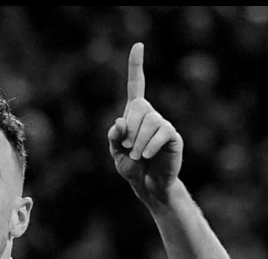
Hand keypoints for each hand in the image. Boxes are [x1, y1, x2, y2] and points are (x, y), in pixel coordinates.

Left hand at [108, 42, 183, 204]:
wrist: (147, 184)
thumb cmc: (131, 166)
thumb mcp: (115, 152)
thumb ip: (114, 137)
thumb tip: (120, 121)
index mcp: (134, 114)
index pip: (136, 85)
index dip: (136, 66)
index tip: (138, 45)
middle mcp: (150, 114)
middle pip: (138, 109)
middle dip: (128, 131)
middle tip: (127, 149)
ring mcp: (163, 124)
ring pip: (149, 123)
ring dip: (137, 143)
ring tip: (137, 156)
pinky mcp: (173, 136)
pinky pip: (160, 134)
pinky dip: (149, 146)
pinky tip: (147, 156)